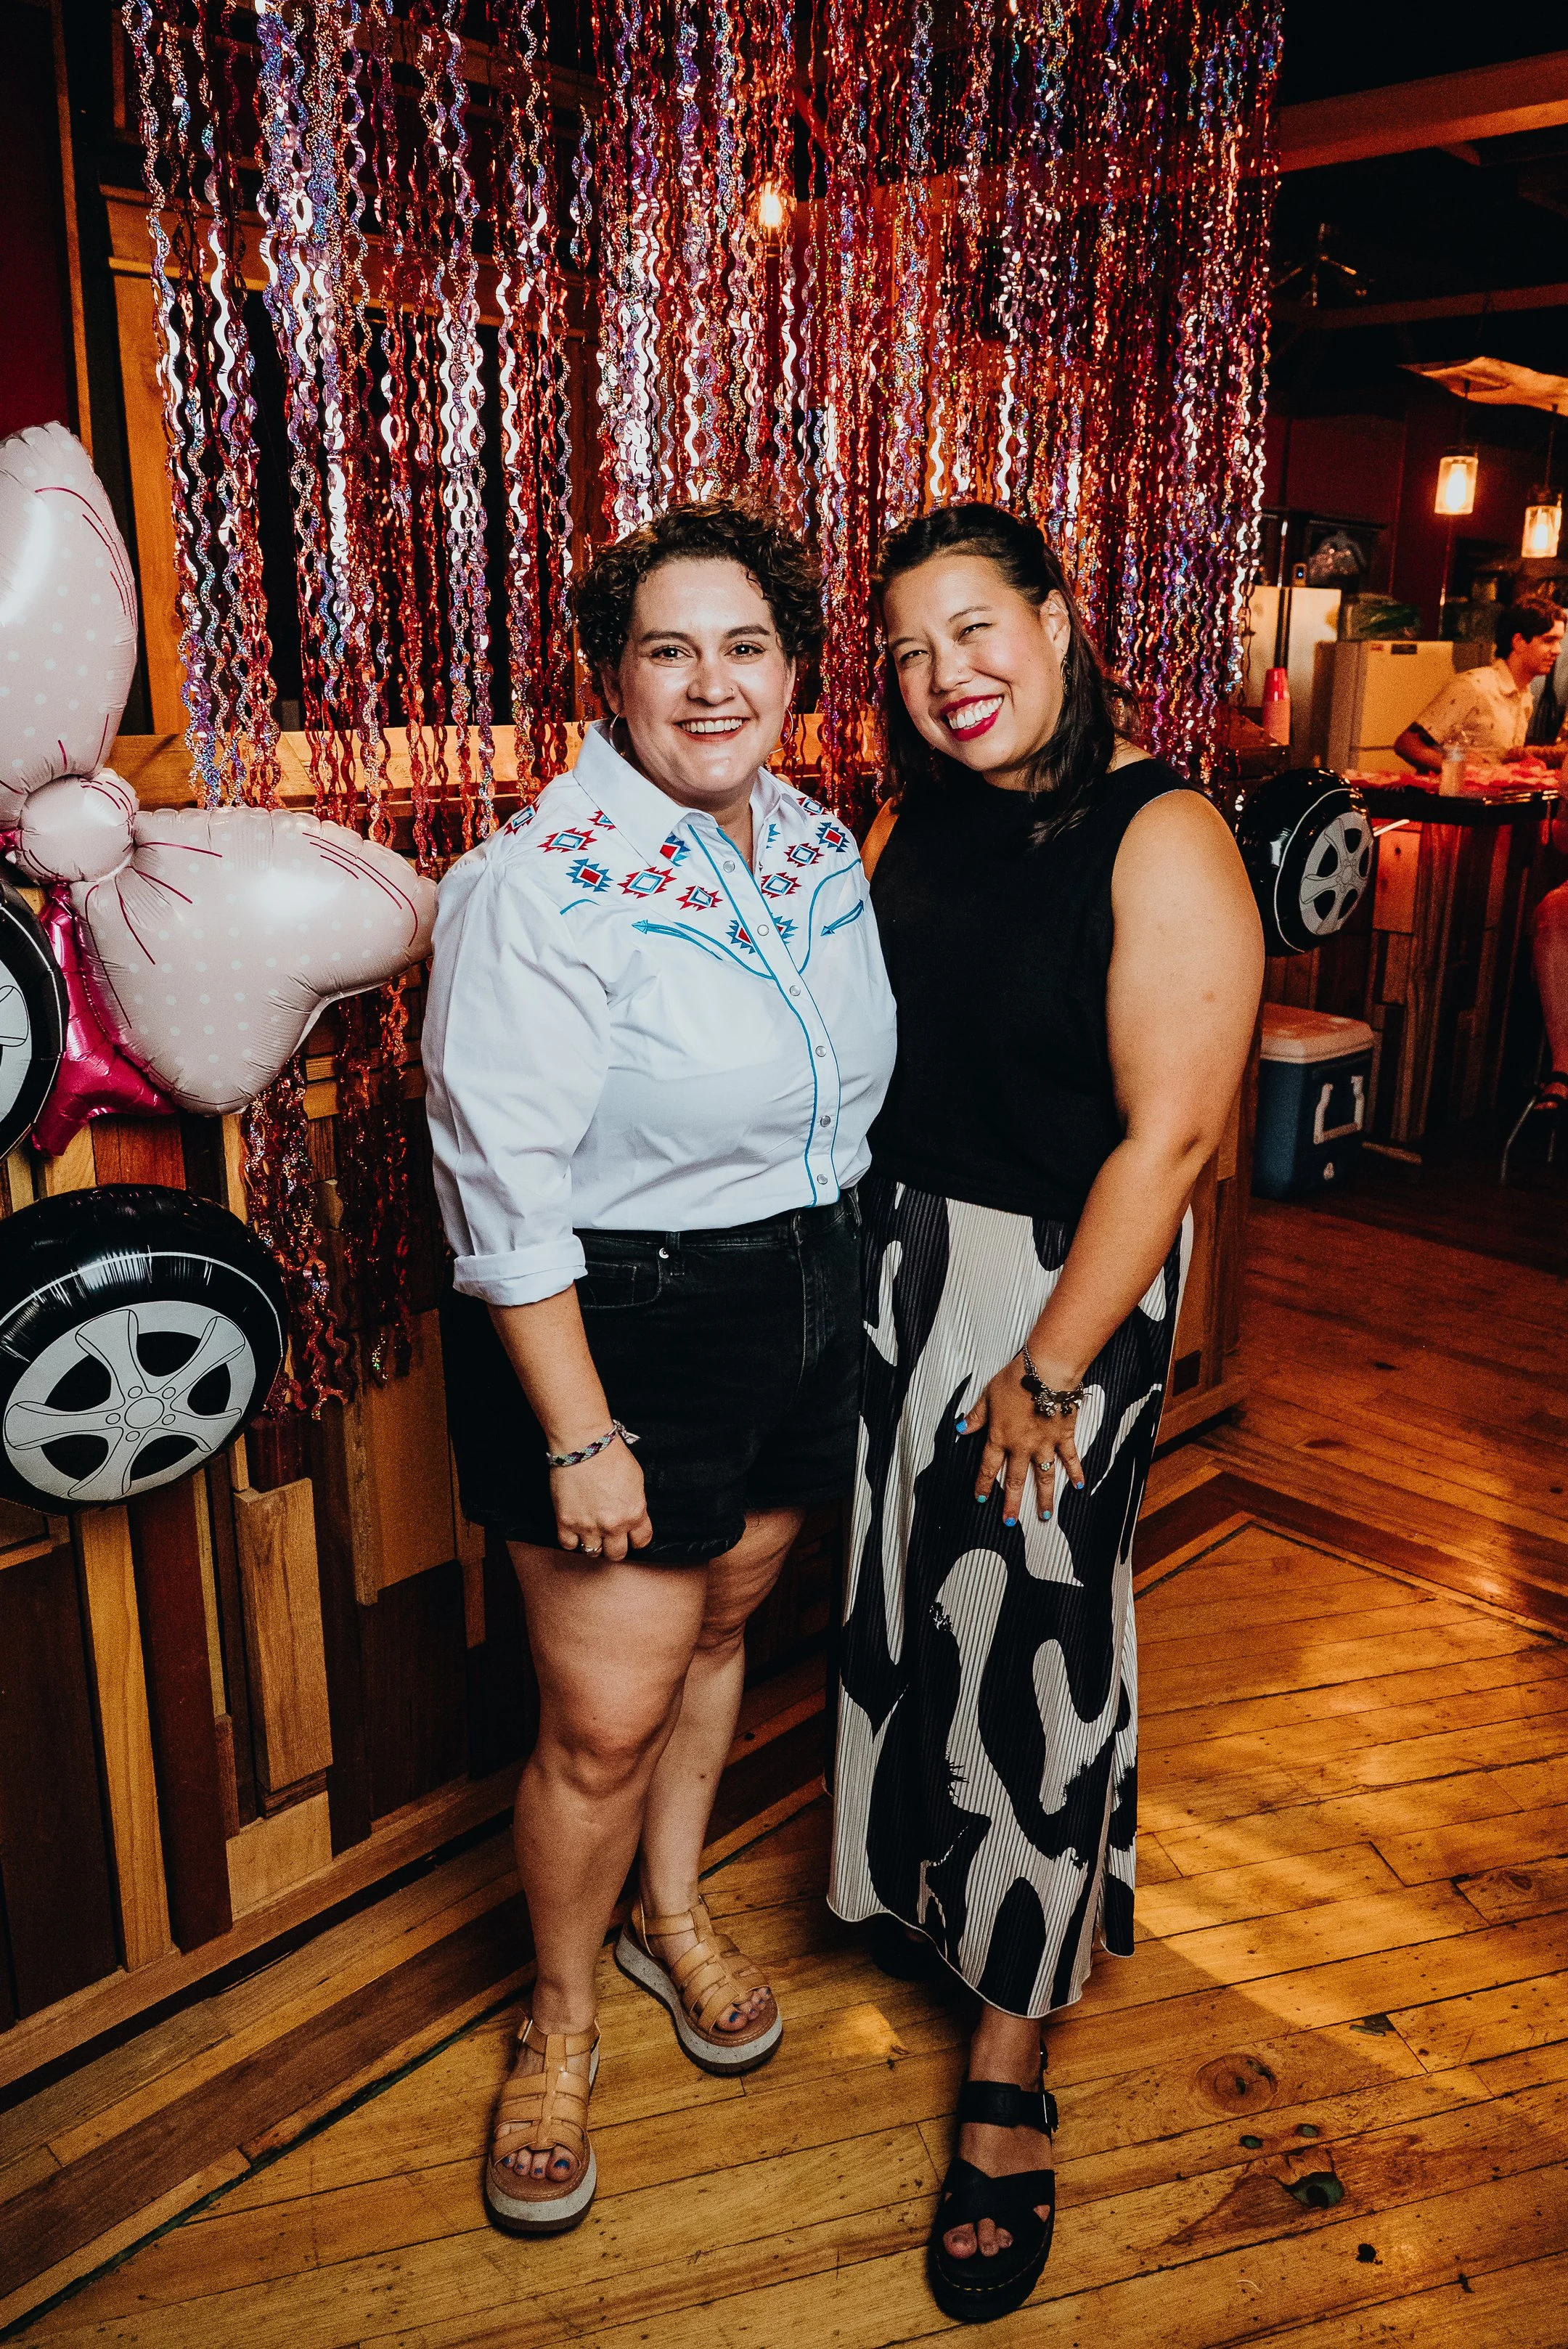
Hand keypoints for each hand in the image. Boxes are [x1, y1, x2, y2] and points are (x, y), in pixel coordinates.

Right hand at [549, 1435, 652, 1561]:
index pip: (641, 1542)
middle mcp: (613, 1525)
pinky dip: (572, 1540)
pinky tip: (575, 1529)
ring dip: (593, 1544)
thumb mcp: (637, 1481)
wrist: (584, 1443)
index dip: (636, 1538)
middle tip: (610, 1535)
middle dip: (615, 1546)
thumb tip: (632, 1517)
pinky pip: (569, 1545)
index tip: (630, 1535)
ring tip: (591, 1531)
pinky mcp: (565, 1521)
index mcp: (634, 1514)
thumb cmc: (611, 1455)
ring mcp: (588, 1525)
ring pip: (593, 1552)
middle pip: (616, 1554)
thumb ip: (636, 1505)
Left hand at [959, 1355, 1085, 1525]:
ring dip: (1043, 1498)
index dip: (983, 1484)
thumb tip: (961, 1428)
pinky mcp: (1064, 1436)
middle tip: (1009, 1523)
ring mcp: (1045, 1444)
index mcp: (1000, 1437)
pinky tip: (1079, 1487)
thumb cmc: (1015, 1379)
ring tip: (1044, 1516)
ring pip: (1043, 1477)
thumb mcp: (988, 1396)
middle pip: (1014, 1480)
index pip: (988, 1467)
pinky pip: (1070, 1459)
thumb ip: (976, 1416)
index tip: (981, 1499)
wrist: (1045, 1371)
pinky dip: (1076, 1472)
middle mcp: (1022, 1446)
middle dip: (1011, 1503)